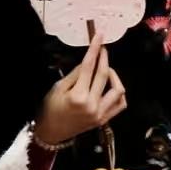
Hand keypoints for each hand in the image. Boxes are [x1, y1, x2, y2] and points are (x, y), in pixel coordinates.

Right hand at [34, 31, 125, 146]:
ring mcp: (99, 114)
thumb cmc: (50, 109)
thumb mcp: (58, 88)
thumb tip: (88, 61)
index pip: (89, 66)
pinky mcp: (103, 120)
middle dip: (104, 58)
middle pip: (104, 75)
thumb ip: (76, 74)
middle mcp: (91, 105)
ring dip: (114, 76)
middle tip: (102, 48)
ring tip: (105, 71)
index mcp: (78, 96)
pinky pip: (120, 105)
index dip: (95, 49)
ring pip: (118, 90)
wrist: (51, 133)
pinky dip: (119, 93)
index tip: (99, 36)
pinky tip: (111, 87)